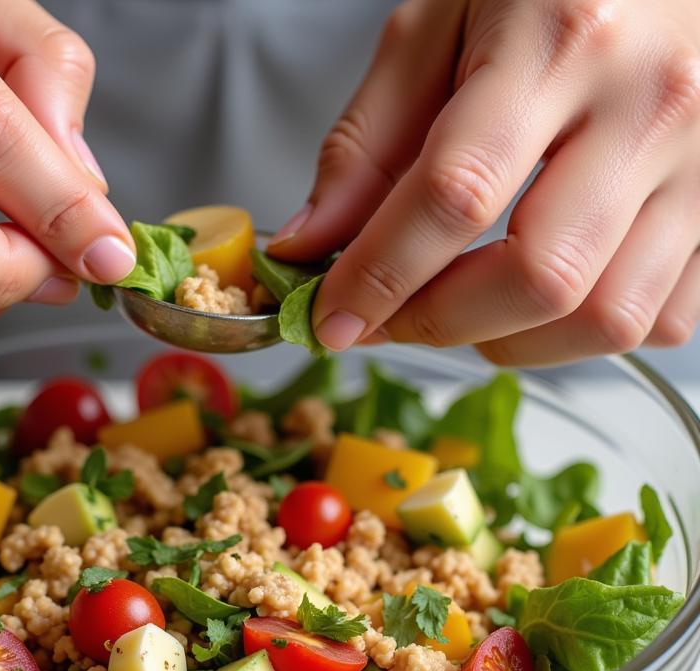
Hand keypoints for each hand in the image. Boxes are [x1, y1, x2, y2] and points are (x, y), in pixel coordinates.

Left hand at [270, 0, 699, 364]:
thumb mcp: (435, 26)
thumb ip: (366, 143)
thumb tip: (307, 247)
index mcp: (563, 40)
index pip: (456, 197)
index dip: (380, 277)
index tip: (331, 319)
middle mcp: (650, 106)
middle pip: (538, 277)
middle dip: (440, 322)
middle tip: (388, 317)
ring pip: (605, 318)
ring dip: (510, 341)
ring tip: (462, 305)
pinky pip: (661, 319)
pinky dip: (581, 334)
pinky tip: (538, 295)